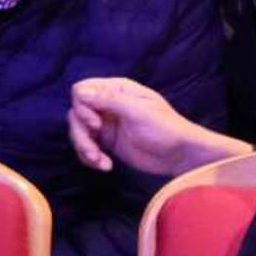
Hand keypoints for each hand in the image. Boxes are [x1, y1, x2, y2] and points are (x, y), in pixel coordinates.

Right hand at [68, 77, 251, 175]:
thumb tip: (79, 92)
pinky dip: (91, 158)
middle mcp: (108, 104)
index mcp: (117, 89)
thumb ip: (109, 100)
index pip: (82, 90)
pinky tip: (106, 166)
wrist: (180, 155)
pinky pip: (87, 147)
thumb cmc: (165, 128)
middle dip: (80, 133)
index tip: (94, 124)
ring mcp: (106, 124)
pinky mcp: (108, 143)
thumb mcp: (137, 112)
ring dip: (84, 148)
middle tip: (94, 150)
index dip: (82, 107)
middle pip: (76, 113)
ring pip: (78, 132)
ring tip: (100, 162)